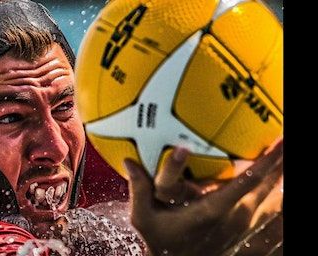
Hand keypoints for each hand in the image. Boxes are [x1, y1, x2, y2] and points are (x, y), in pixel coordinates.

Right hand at [125, 140, 282, 255]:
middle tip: (286, 138)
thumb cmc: (161, 241)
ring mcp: (243, 225)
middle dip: (280, 162)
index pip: (247, 181)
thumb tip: (128, 162)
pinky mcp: (245, 229)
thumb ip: (139, 189)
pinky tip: (279, 183)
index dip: (266, 160)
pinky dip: (277, 193)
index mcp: (213, 210)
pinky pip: (270, 209)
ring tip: (285, 155)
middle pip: (268, 185)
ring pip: (272, 196)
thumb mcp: (144, 217)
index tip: (280, 139)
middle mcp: (235, 217)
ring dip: (280, 175)